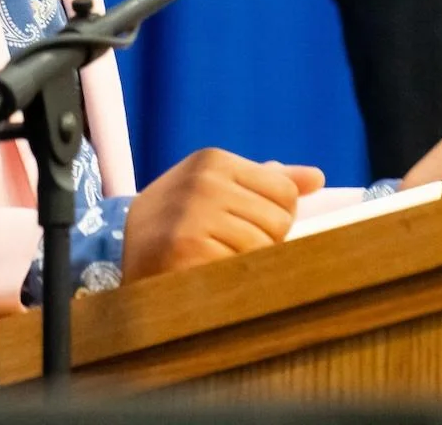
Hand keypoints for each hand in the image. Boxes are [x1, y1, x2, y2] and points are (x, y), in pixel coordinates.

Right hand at [121, 149, 324, 282]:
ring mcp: (192, 214)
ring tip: (213, 260)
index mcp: (213, 160)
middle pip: (279, 221)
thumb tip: (316, 177)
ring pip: (264, 248)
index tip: (239, 225)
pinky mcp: (185, 249)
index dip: (273, 219)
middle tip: (222, 246)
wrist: (124, 260)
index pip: (285, 194)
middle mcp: (202, 181)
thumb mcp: (216, 190)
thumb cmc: (179, 224)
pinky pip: (241, 270)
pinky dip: (229, 281)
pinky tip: (204, 273)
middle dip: (261, 243)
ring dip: (245, 264)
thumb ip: (266, 182)